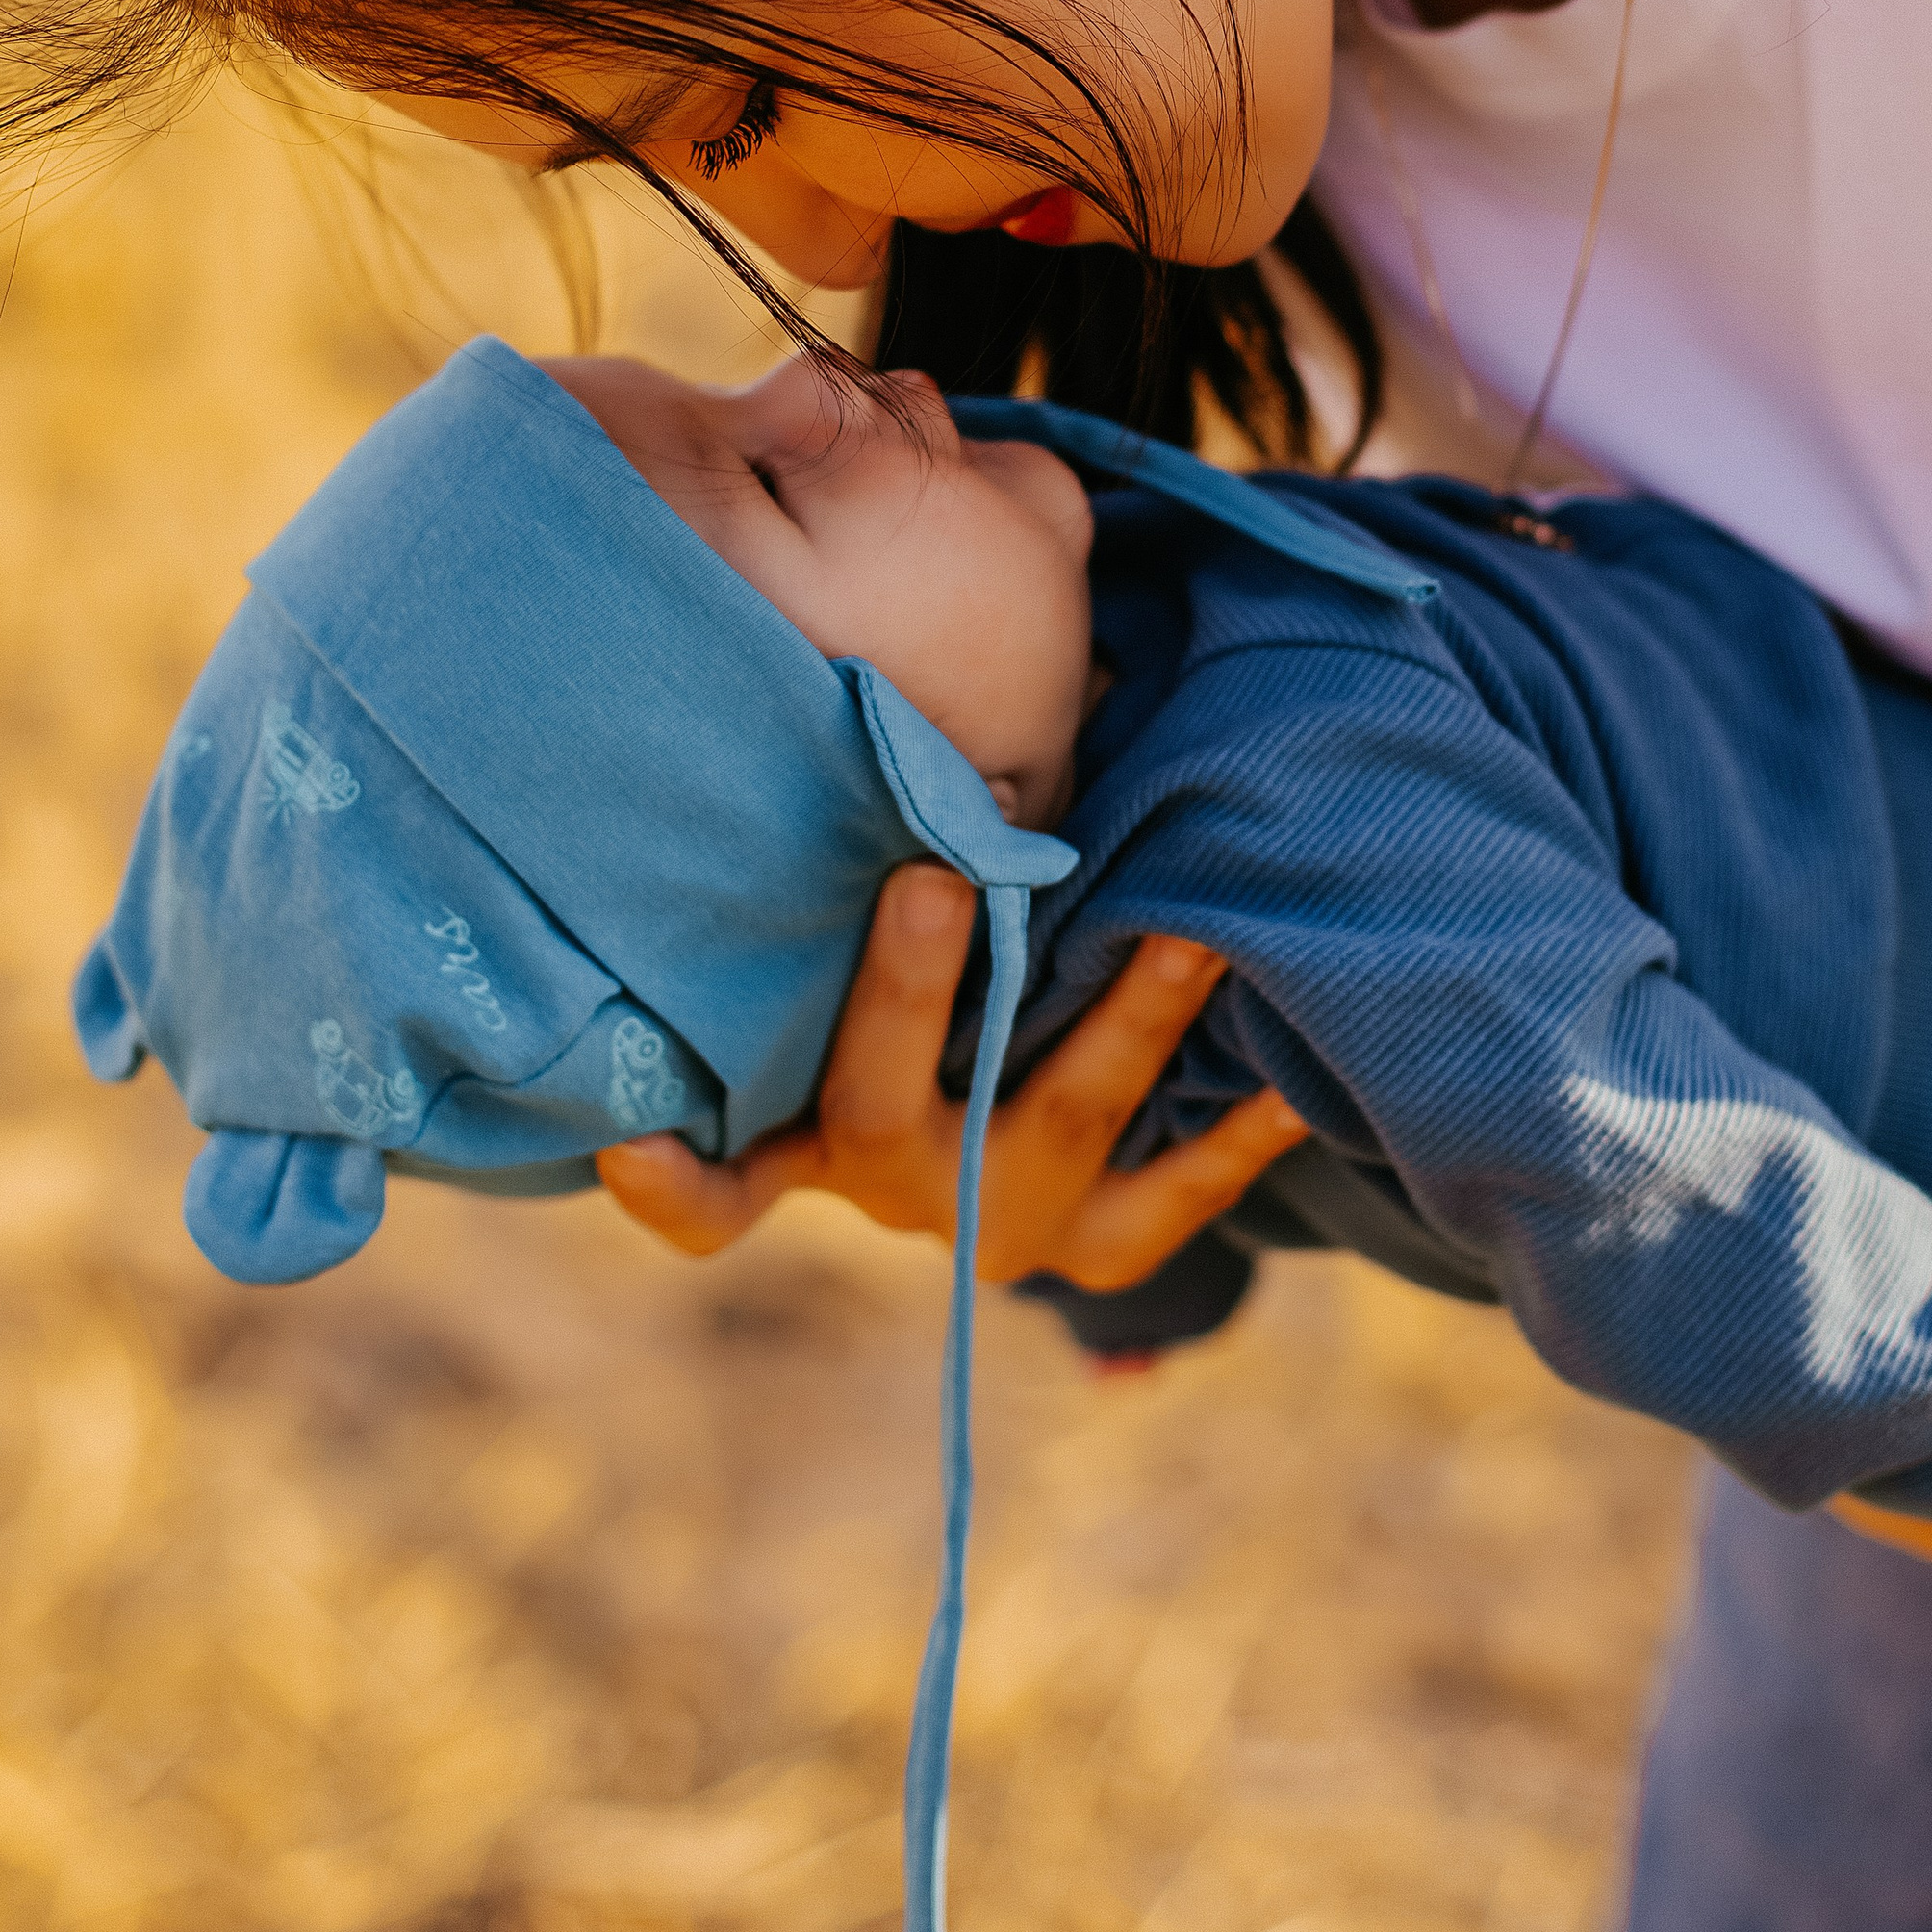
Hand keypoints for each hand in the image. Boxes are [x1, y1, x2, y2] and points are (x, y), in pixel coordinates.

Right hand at [593, 859, 1308, 1286]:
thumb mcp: (835, 988)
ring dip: (1119, 1026)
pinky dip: (1236, 1136)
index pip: (714, 1189)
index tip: (632, 1133)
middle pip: (878, 1106)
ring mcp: (1002, 1228)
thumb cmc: (902, 1020)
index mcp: (802, 1140)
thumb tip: (843, 685)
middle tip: (933, 875)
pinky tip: (1299, 1075)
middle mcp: (892, 1192)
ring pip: (1053, 1130)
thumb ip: (825, 890)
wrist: (1009, 1163)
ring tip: (1187, 930)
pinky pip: (1178, 1194)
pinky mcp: (1106, 1246)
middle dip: (908, 992)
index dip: (670, 1182)